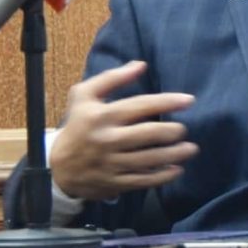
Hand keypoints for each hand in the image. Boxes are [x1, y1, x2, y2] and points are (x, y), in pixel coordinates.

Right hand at [50, 60, 198, 199]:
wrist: (57, 166)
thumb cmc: (77, 125)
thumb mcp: (85, 95)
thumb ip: (113, 78)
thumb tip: (141, 65)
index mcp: (103, 115)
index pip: (141, 105)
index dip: (167, 102)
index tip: (189, 100)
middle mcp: (108, 139)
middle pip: (148, 134)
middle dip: (172, 131)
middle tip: (184, 130)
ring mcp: (111, 163)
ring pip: (149, 160)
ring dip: (174, 155)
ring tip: (191, 149)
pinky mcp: (114, 182)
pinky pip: (142, 180)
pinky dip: (162, 177)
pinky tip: (177, 170)